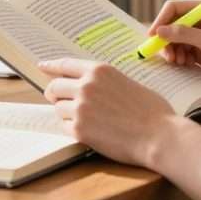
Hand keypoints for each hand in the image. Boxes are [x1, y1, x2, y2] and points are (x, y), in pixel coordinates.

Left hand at [39, 58, 180, 167]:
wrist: (159, 135)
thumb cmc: (152, 110)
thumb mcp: (127, 82)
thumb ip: (104, 81)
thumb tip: (89, 85)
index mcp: (99, 70)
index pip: (65, 64)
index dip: (51, 66)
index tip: (41, 66)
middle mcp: (86, 86)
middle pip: (54, 87)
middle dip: (55, 94)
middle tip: (60, 100)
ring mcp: (80, 108)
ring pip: (58, 109)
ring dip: (67, 114)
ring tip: (88, 120)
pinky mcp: (80, 129)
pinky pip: (65, 127)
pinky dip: (74, 129)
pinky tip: (91, 132)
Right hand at [148, 0, 200, 91]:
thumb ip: (182, 34)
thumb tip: (159, 30)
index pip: (174, 8)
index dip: (161, 20)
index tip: (152, 36)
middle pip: (172, 25)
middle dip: (167, 40)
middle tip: (167, 55)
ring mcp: (200, 36)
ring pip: (175, 40)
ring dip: (173, 51)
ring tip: (179, 62)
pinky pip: (182, 51)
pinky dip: (180, 58)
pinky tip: (187, 64)